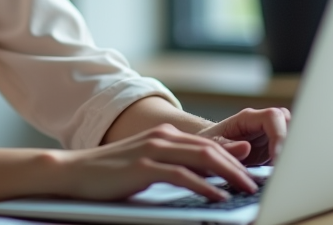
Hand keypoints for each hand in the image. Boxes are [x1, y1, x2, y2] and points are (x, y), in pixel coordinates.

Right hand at [57, 123, 257, 202]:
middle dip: (239, 167)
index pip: (210, 144)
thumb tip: (212, 167)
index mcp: (165, 134)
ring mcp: (153, 150)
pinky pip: (182, 176)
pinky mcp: (144, 167)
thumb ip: (178, 162)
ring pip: (203, 158)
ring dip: (230, 175)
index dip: (235, 158)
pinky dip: (205, 187)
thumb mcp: (148, 162)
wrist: (74, 171)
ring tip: (248, 190)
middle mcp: (162, 137)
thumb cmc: (111, 172)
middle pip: (212, 149)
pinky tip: (218, 197)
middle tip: (259, 185)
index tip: (254, 174)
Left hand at [197, 107, 290, 166]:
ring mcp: (270, 135)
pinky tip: (279, 176)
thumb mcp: (212, 146)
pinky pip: (288, 152)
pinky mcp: (273, 149)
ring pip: (292, 136)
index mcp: (248, 118)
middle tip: (284, 167)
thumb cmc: (208, 144)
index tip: (278, 157)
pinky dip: (287, 163)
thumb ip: (228, 147)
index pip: (273, 116)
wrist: (208, 149)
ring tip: (281, 173)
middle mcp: (262, 124)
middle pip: (288, 124)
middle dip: (290, 145)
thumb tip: (246, 147)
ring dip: (291, 154)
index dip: (280, 135)